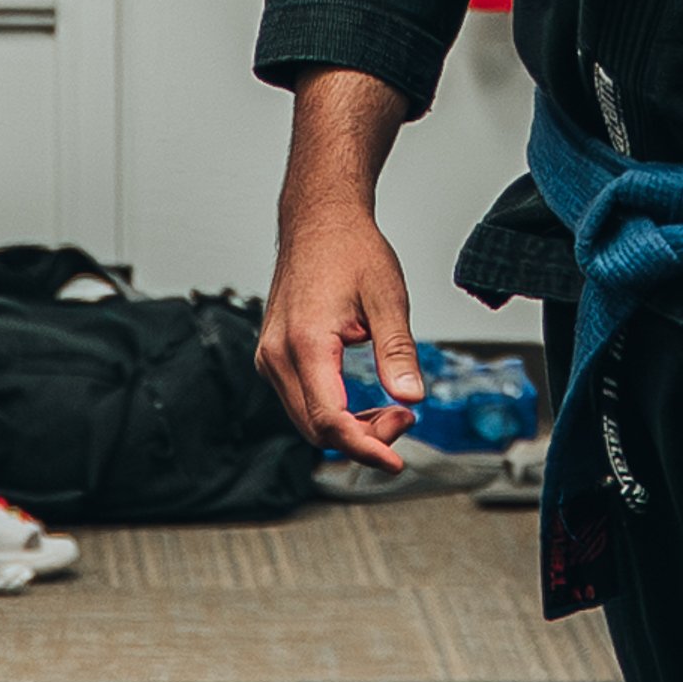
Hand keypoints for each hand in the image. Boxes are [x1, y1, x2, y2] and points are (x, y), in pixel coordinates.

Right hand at [258, 205, 421, 469]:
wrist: (318, 220)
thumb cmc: (351, 250)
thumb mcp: (387, 298)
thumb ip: (397, 352)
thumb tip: (411, 397)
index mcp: (304, 344)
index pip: (330, 420)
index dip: (365, 447)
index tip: (396, 461)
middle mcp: (277, 356)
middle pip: (316, 429)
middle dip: (363, 437)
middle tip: (406, 417)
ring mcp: (270, 357)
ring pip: (306, 420)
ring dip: (348, 428)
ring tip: (392, 409)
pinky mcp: (274, 356)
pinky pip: (301, 402)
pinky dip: (333, 412)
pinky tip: (364, 402)